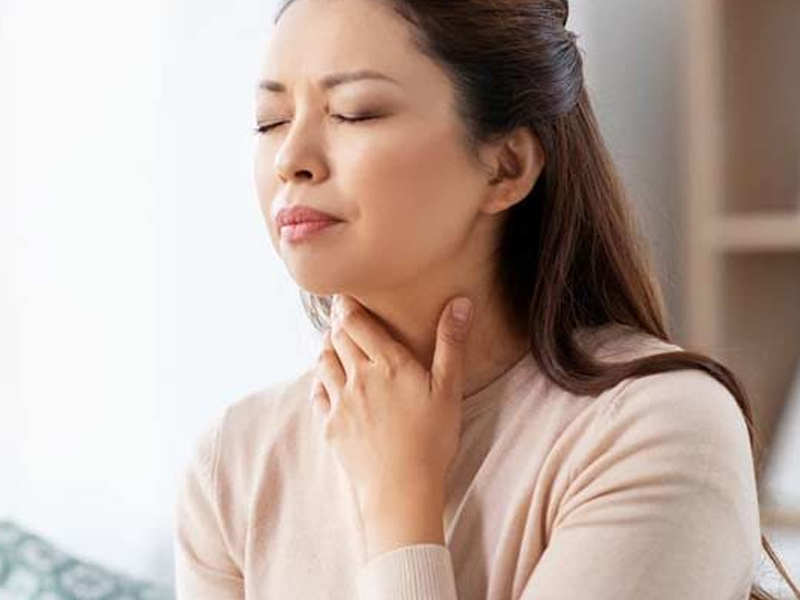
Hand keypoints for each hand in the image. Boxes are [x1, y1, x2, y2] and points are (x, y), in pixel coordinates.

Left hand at [311, 294, 473, 520]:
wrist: (401, 490)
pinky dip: (319, 380)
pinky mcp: (331, 426)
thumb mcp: (449, 390)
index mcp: (387, 364)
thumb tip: (459, 303)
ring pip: (323, 362)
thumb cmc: (431, 440)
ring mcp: (341, 402)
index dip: (348, 305)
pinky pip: (317, 393)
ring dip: (326, 347)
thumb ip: (451, 344)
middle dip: (337, 322)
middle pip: (338, 338)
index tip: (347, 295)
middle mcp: (358, 377)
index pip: (357, 323)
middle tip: (340, 312)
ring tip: (332, 340)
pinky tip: (325, 380)